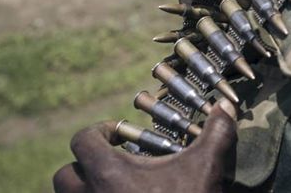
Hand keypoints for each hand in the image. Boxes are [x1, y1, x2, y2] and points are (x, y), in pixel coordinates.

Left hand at [53, 99, 236, 192]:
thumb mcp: (205, 167)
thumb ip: (216, 133)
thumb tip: (225, 106)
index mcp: (107, 173)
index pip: (83, 141)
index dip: (99, 131)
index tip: (120, 133)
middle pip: (65, 175)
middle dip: (84, 165)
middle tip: (113, 162)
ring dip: (85, 189)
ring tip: (114, 186)